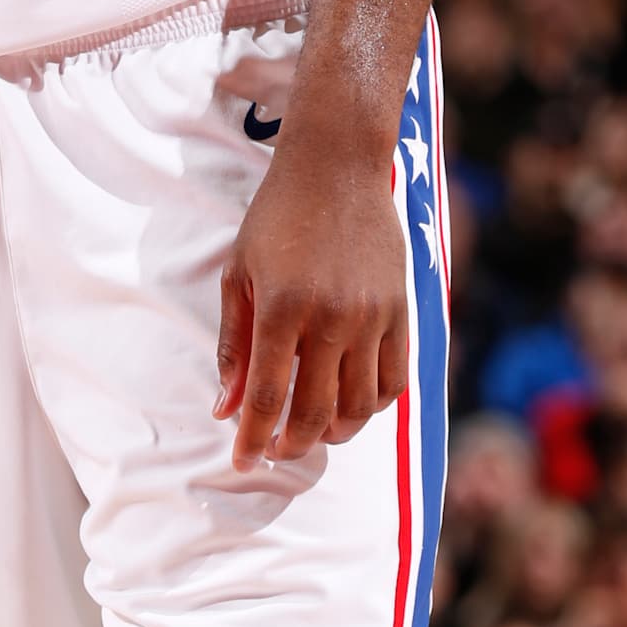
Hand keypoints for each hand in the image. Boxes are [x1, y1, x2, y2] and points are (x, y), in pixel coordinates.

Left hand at [216, 146, 406, 471]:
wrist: (338, 165)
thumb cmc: (277, 215)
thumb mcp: (239, 273)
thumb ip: (232, 344)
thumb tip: (226, 408)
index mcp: (281, 308)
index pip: (267, 398)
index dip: (253, 439)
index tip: (243, 462)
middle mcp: (330, 318)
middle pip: (316, 412)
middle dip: (292, 444)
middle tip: (276, 450)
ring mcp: (371, 317)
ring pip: (360, 408)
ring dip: (334, 434)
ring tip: (313, 433)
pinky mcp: (400, 310)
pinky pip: (394, 381)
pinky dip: (373, 407)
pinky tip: (351, 406)